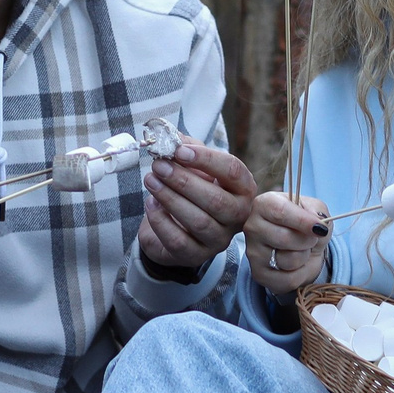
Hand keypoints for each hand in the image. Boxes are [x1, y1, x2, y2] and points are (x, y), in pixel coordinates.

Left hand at [140, 139, 256, 270]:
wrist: (177, 227)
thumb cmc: (192, 191)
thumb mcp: (194, 166)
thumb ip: (187, 149)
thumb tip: (170, 137)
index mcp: (243, 189)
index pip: (233, 172)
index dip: (206, 160)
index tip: (180, 151)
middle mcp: (237, 217)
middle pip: (216, 200)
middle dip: (184, 181)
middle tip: (159, 165)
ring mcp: (219, 239)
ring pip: (198, 221)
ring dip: (170, 198)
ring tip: (150, 180)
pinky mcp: (196, 255)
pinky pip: (178, 240)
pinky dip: (161, 220)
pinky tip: (150, 204)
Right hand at [246, 190, 331, 296]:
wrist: (307, 249)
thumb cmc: (307, 226)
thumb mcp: (316, 210)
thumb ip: (317, 210)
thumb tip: (317, 223)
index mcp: (264, 204)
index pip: (280, 212)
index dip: (302, 221)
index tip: (319, 228)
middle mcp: (253, 226)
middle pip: (284, 238)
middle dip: (307, 241)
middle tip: (309, 239)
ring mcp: (253, 251)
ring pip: (287, 260)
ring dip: (303, 257)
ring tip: (300, 250)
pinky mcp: (258, 274)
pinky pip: (288, 279)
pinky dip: (300, 274)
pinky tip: (295, 265)